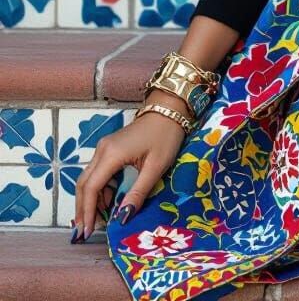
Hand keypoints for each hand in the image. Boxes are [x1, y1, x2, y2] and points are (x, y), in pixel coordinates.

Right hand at [71, 91, 187, 242]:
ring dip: (90, 200)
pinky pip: (97, 172)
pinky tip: (106, 202)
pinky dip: (98, 189)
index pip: (90, 188)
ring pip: (88, 179)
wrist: (169, 111)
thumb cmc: (166, 137)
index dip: (87, 212)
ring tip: (96, 221)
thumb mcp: (156, 167)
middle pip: (83, 184)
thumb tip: (123, 218)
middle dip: (83, 209)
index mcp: (111, 155)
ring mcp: (104, 148)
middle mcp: (102, 150)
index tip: (88, 232)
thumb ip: (138, 193)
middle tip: (86, 231)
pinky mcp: (109, 148)